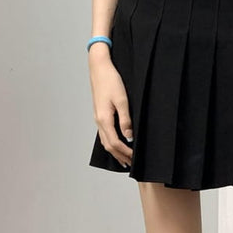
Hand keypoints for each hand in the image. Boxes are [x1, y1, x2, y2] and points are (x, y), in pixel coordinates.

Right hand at [88, 47, 132, 167]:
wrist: (99, 68)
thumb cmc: (111, 81)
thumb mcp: (122, 100)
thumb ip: (126, 120)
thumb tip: (129, 137)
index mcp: (104, 119)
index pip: (115, 143)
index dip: (125, 153)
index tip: (135, 159)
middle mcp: (99, 121)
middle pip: (108, 145)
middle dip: (120, 156)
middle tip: (131, 164)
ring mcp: (98, 118)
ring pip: (105, 141)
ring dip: (115, 151)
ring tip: (124, 159)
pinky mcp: (100, 114)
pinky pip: (104, 134)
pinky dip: (111, 142)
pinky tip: (117, 143)